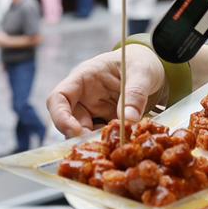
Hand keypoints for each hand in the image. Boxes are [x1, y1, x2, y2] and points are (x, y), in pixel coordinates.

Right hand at [46, 45, 164, 137]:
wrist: (149, 68)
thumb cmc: (139, 62)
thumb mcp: (142, 72)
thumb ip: (135, 93)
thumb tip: (129, 119)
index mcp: (83, 78)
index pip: (58, 98)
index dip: (61, 117)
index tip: (76, 132)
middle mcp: (83, 97)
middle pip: (69, 122)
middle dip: (83, 137)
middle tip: (104, 146)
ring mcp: (93, 112)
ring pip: (85, 134)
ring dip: (98, 142)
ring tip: (118, 143)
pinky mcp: (105, 123)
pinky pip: (101, 138)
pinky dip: (110, 144)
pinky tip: (124, 143)